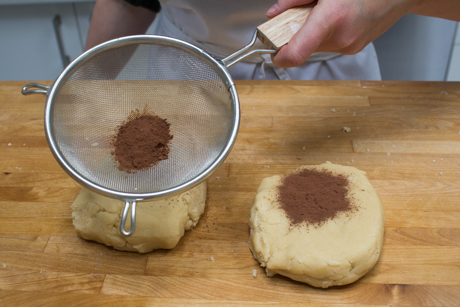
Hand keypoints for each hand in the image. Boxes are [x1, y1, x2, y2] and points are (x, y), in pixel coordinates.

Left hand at [266, 0, 413, 67]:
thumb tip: (274, 13)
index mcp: (331, 18)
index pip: (295, 53)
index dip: (278, 56)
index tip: (271, 51)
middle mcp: (341, 38)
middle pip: (302, 47)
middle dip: (296, 33)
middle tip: (301, 15)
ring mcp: (349, 46)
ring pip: (315, 45)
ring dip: (312, 32)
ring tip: (326, 12)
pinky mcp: (354, 48)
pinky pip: (329, 44)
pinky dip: (326, 33)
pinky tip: (337, 17)